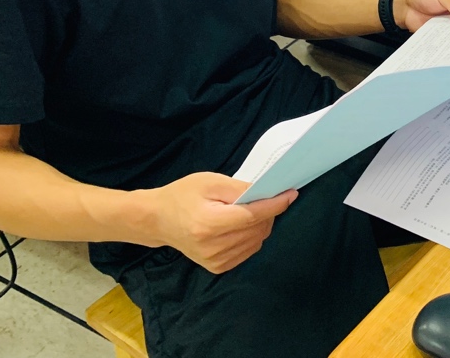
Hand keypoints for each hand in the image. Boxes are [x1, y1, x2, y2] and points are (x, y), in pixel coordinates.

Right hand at [148, 172, 295, 273]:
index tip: (291, 193)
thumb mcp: (211, 182)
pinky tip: (242, 225)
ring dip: (262, 224)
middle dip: (268, 212)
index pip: (252, 216)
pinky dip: (252, 236)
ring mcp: (215, 261)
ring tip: (250, 210)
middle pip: (257, 229)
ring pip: (256, 241)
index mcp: (209, 224)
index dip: (275, 204)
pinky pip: (248, 251)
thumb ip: (240, 188)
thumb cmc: (183, 195)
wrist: (158, 220)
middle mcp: (213, 247)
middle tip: (266, 196)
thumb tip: (268, 191)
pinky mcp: (217, 267)